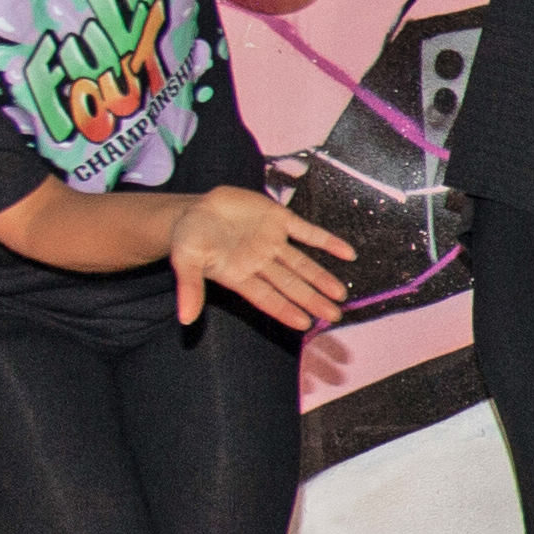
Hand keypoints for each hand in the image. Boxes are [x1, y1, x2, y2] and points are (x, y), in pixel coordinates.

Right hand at [167, 184, 354, 330]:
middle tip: (334, 316)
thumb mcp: (185, 261)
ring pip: (303, 263)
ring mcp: (272, 241)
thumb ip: (189, 288)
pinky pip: (308, 232)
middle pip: (291, 284)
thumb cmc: (188, 239)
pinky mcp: (279, 219)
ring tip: (340, 294)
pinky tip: (348, 253)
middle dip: (312, 299)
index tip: (305, 323)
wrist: (192, 209)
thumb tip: (185, 320)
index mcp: (240, 276)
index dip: (285, 310)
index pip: (267, 298)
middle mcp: (261, 263)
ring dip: (322, 277)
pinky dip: (327, 241)